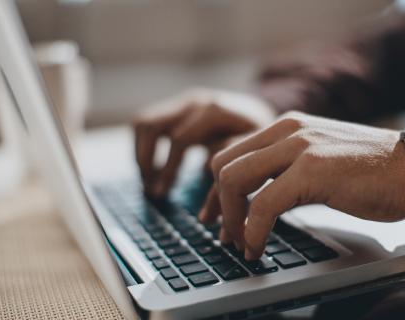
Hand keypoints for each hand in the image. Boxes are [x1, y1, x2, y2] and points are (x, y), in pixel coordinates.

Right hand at [133, 89, 274, 196]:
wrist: (262, 115)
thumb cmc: (263, 141)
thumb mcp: (256, 159)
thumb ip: (233, 182)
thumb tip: (211, 221)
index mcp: (217, 112)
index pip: (182, 140)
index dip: (170, 171)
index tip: (167, 199)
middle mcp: (197, 102)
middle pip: (153, 126)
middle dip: (148, 162)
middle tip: (153, 192)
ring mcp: (184, 102)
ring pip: (144, 123)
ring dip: (141, 154)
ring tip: (149, 183)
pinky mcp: (176, 107)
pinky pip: (145, 123)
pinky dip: (142, 147)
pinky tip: (153, 171)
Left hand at [204, 112, 404, 259]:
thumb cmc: (372, 172)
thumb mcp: (319, 160)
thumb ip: (287, 169)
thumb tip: (258, 199)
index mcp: (286, 126)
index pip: (231, 153)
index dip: (216, 190)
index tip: (216, 216)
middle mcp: (287, 130)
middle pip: (222, 164)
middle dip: (217, 204)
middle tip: (223, 234)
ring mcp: (299, 147)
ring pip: (235, 179)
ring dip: (230, 219)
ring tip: (239, 243)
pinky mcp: (312, 170)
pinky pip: (263, 204)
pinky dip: (252, 231)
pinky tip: (257, 246)